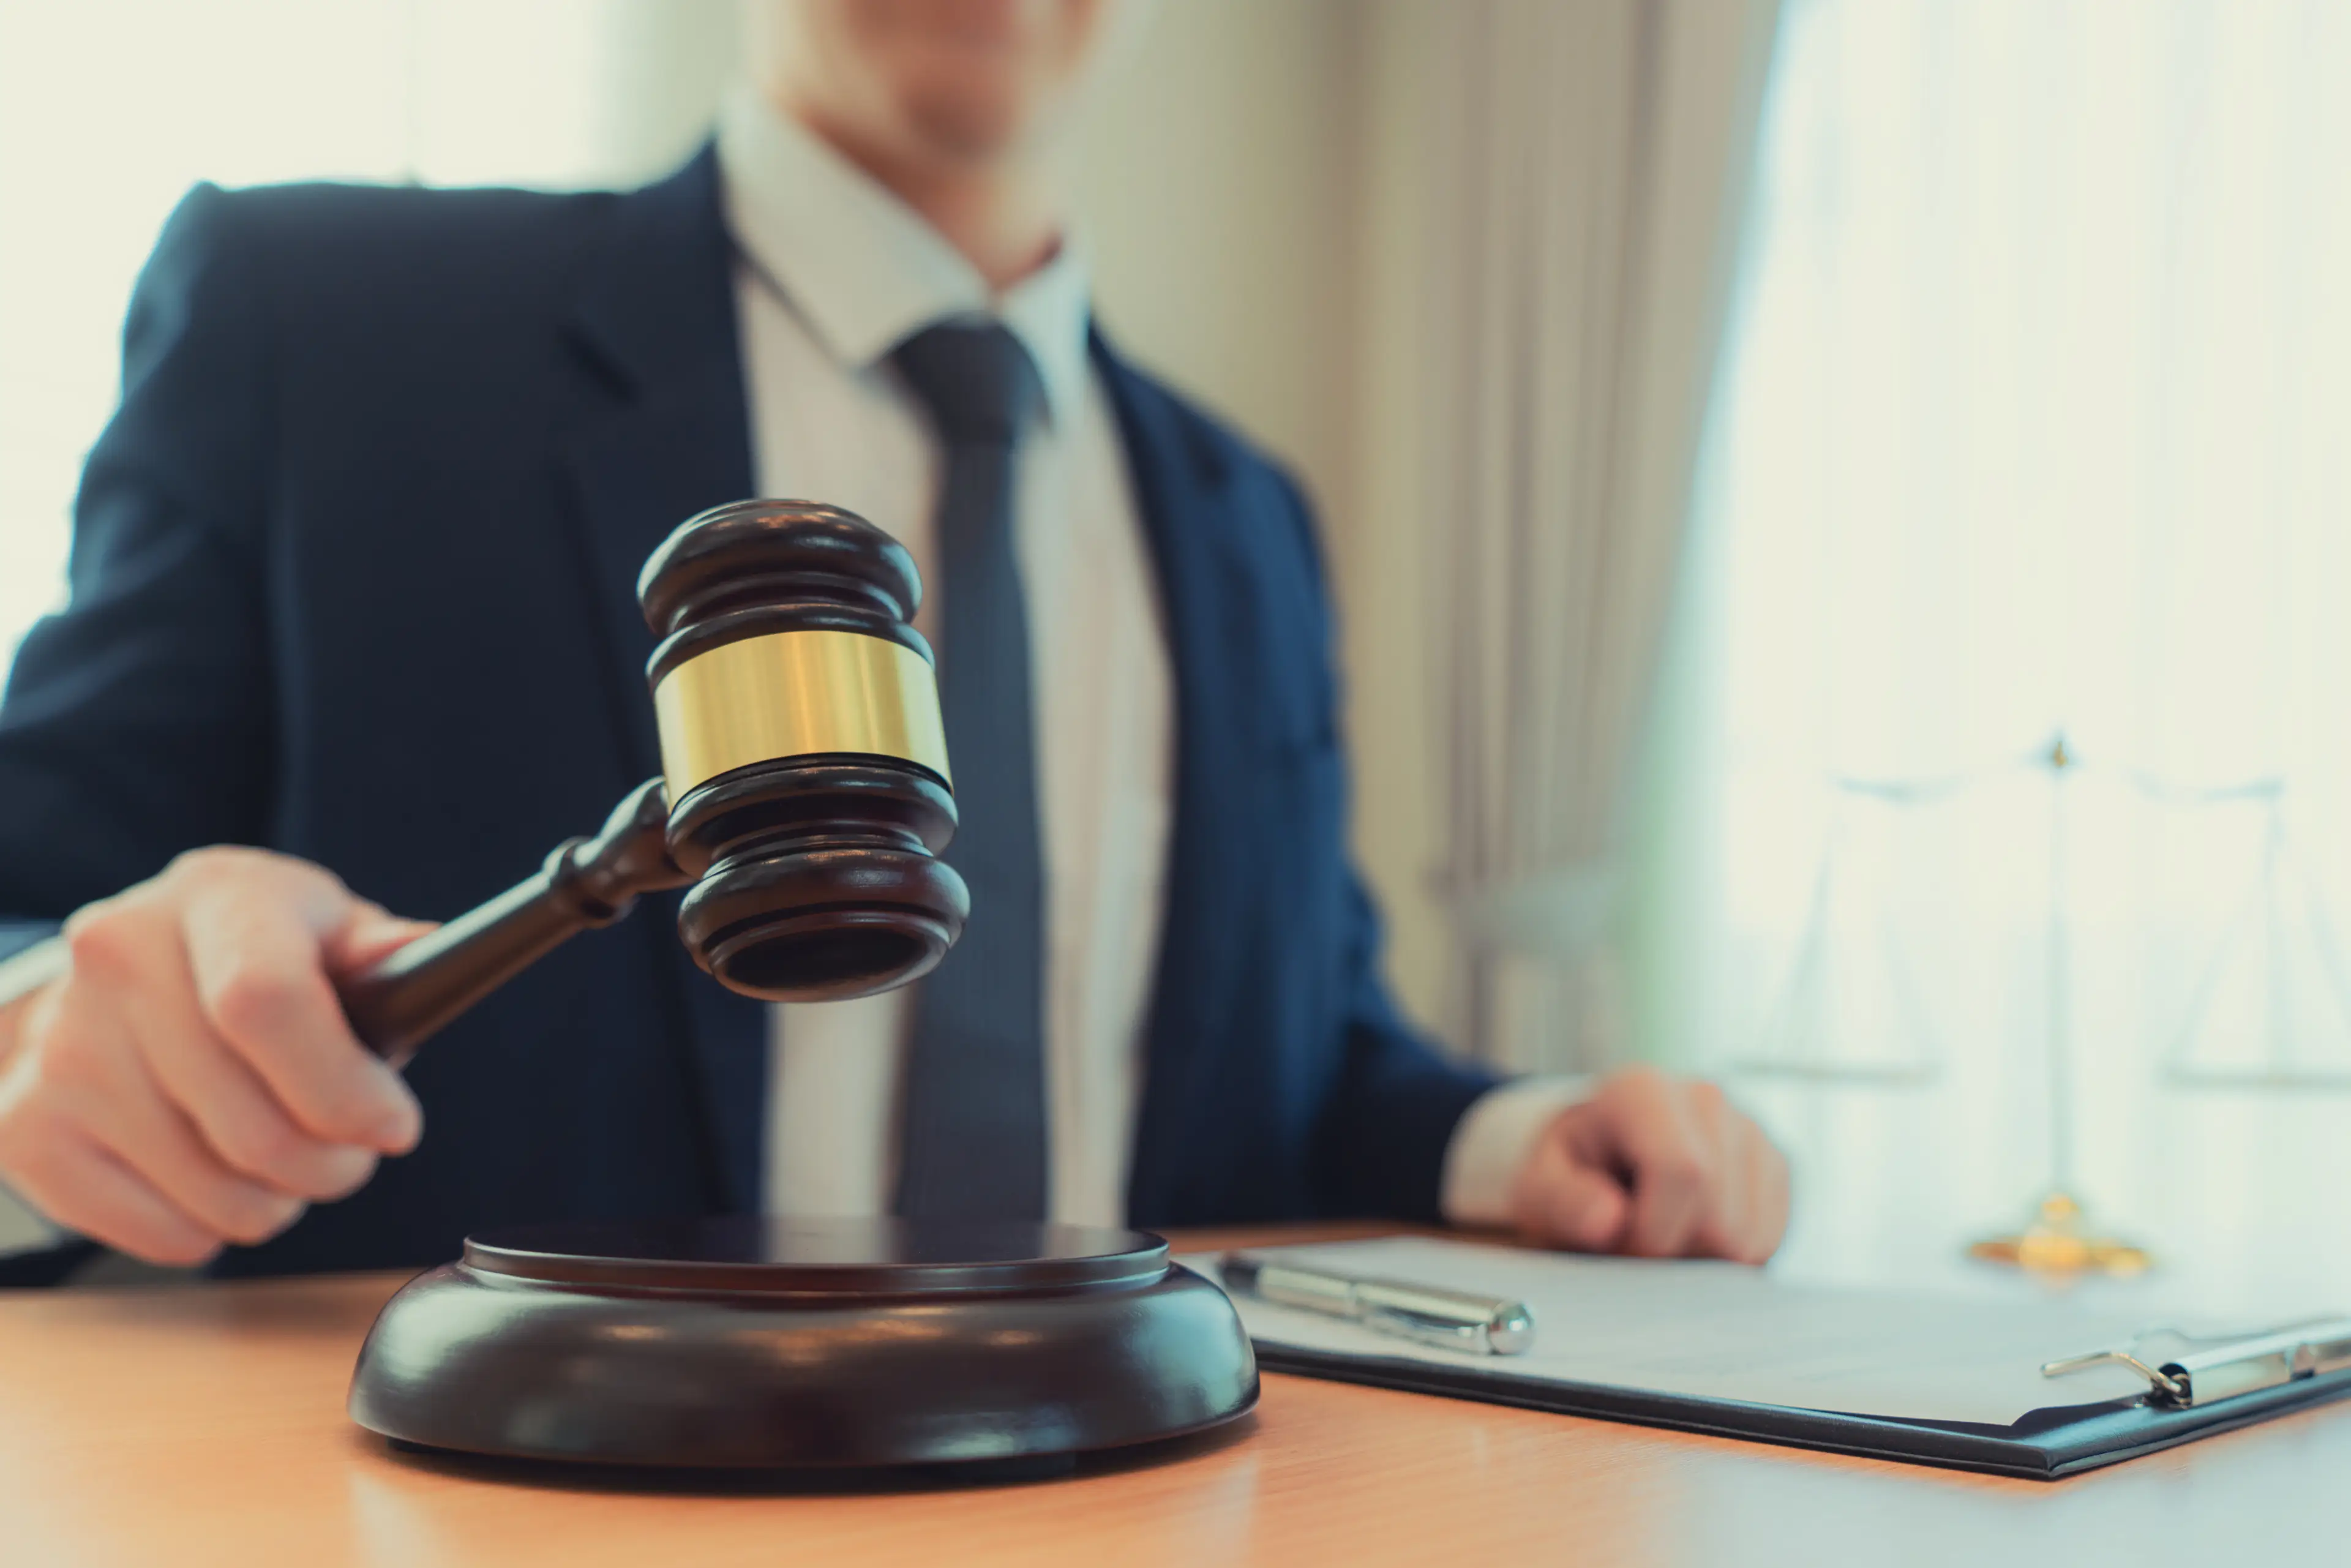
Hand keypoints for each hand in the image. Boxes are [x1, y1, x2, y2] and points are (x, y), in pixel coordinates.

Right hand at [0, 848, 429, 1265]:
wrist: (115, 977)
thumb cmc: (252, 956)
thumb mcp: (323, 928)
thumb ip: (377, 954)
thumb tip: (419, 952)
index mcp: (216, 894)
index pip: (267, 1003)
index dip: (343, 1088)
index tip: (395, 1127)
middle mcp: (119, 956)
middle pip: (251, 1123)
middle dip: (330, 1166)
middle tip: (348, 1157)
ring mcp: (62, 1045)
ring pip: (211, 1192)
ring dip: (275, 1202)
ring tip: (281, 1163)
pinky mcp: (27, 1127)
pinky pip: (159, 1230)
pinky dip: (209, 1229)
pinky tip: (213, 1178)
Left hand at [1509, 1066, 1788, 1263]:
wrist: (1599, 1155)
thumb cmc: (1569, 1173)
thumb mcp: (1542, 1187)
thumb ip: (1564, 1202)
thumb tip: (1606, 1221)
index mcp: (1643, 1092)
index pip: (1684, 1171)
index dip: (1652, 1230)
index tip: (1618, 1241)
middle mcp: (1706, 1097)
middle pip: (1719, 1216)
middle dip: (1671, 1251)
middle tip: (1632, 1240)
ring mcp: (1749, 1129)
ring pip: (1748, 1237)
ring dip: (1698, 1258)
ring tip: (1660, 1230)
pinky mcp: (1775, 1165)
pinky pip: (1769, 1241)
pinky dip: (1727, 1259)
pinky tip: (1691, 1234)